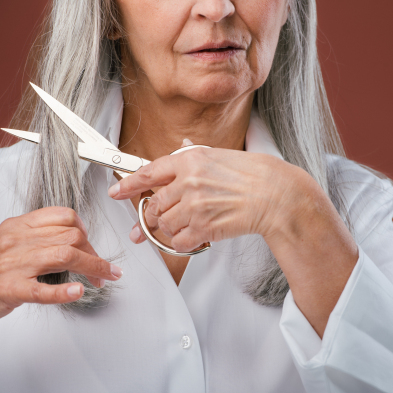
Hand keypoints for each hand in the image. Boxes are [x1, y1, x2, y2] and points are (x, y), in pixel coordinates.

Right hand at [0, 207, 122, 342]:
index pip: (63, 216)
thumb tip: (68, 240)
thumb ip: (34, 238)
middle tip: (101, 270)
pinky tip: (77, 292)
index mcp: (17, 226)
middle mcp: (17, 241)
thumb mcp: (5, 243)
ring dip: (92, 268)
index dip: (85, 230)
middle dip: (93, 253)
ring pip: (65, 256)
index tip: (90, 246)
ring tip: (102, 280)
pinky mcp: (8, 290)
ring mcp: (12, 265)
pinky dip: (64, 291)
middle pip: (71, 236)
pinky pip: (42, 288)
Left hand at [107, 140, 308, 251]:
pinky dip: (183, 244)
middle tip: (155, 221)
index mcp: (189, 161)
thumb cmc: (253, 174)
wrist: (275, 194)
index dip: (128, 184)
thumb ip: (195, 156)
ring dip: (171, 230)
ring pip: (165, 226)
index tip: (117, 191)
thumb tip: (181, 148)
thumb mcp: (220, 155)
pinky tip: (195, 236)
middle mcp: (188, 182)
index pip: (148, 172)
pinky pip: (179, 243)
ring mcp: (195, 206)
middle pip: (154, 205)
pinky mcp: (204, 228)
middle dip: (152, 216)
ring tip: (189, 225)